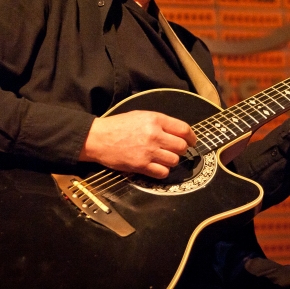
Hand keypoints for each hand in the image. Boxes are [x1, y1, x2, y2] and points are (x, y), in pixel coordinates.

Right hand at [79, 110, 196, 178]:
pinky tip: (157, 166)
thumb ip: (160, 122)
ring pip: (174, 160)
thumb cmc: (118, 126)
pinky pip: (163, 173)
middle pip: (181, 146)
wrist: (98, 138)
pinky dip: (163, 171)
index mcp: (155, 120)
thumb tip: (178, 131)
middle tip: (176, 150)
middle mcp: (154, 135)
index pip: (184, 129)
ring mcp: (148, 152)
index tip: (192, 141)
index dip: (191, 137)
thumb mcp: (140, 115)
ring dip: (172, 160)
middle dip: (182, 149)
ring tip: (164, 158)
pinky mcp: (141, 166)